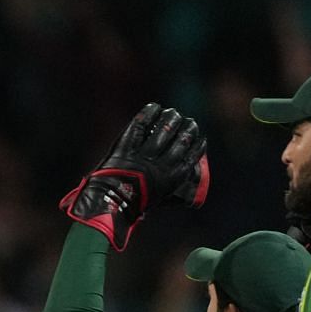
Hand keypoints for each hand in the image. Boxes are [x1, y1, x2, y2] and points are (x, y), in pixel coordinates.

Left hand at [59, 103, 208, 250]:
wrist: (111, 202)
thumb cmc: (136, 204)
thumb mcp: (160, 200)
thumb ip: (173, 193)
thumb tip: (186, 197)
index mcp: (173, 178)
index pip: (193, 155)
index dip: (198, 144)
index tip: (199, 137)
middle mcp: (162, 164)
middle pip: (183, 138)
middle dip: (189, 127)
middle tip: (189, 122)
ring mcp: (144, 153)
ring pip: (165, 128)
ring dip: (172, 118)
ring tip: (173, 114)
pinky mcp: (128, 145)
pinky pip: (141, 124)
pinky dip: (149, 113)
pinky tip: (155, 107)